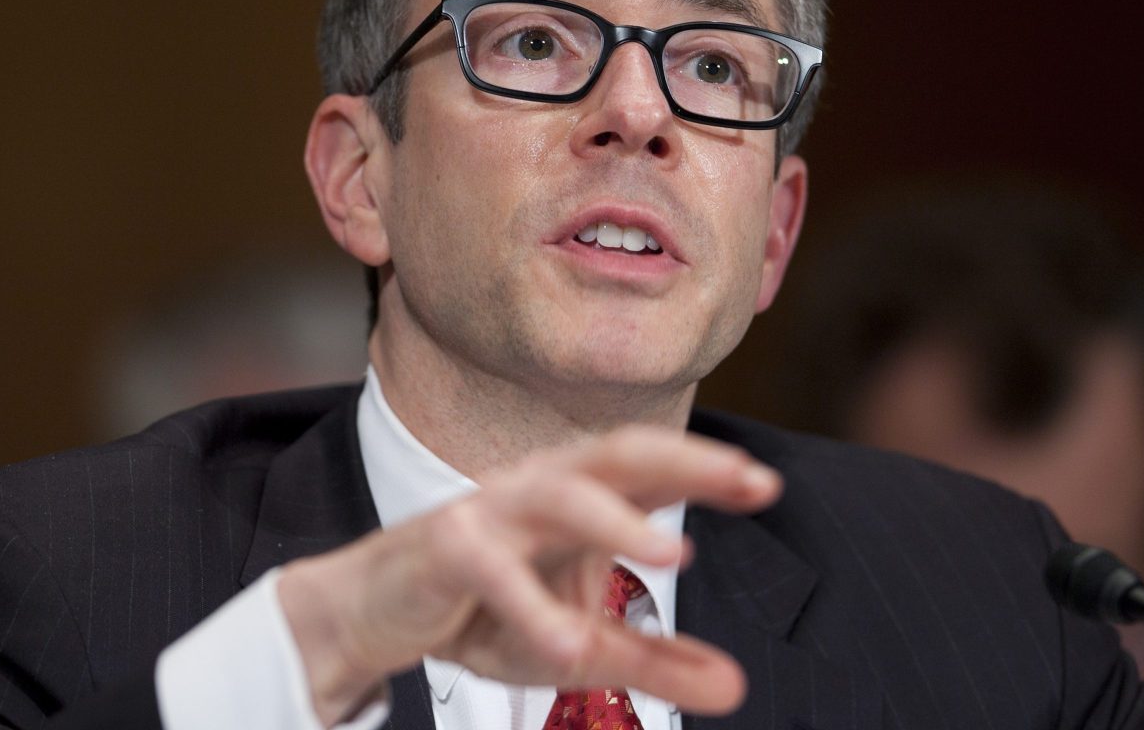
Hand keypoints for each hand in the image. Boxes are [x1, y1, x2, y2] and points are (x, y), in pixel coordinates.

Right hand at [276, 425, 781, 724]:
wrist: (377, 614)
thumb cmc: (484, 611)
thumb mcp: (580, 643)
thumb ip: (654, 662)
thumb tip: (735, 687)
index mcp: (579, 496)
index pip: (652, 469)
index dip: (708, 469)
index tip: (767, 486)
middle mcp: (542, 488)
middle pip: (618, 455)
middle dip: (685, 461)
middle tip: (747, 481)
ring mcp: (493, 511)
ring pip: (560, 496)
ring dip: (617, 520)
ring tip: (675, 554)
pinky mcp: (448, 549)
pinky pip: (494, 571)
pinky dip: (531, 609)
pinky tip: (568, 647)